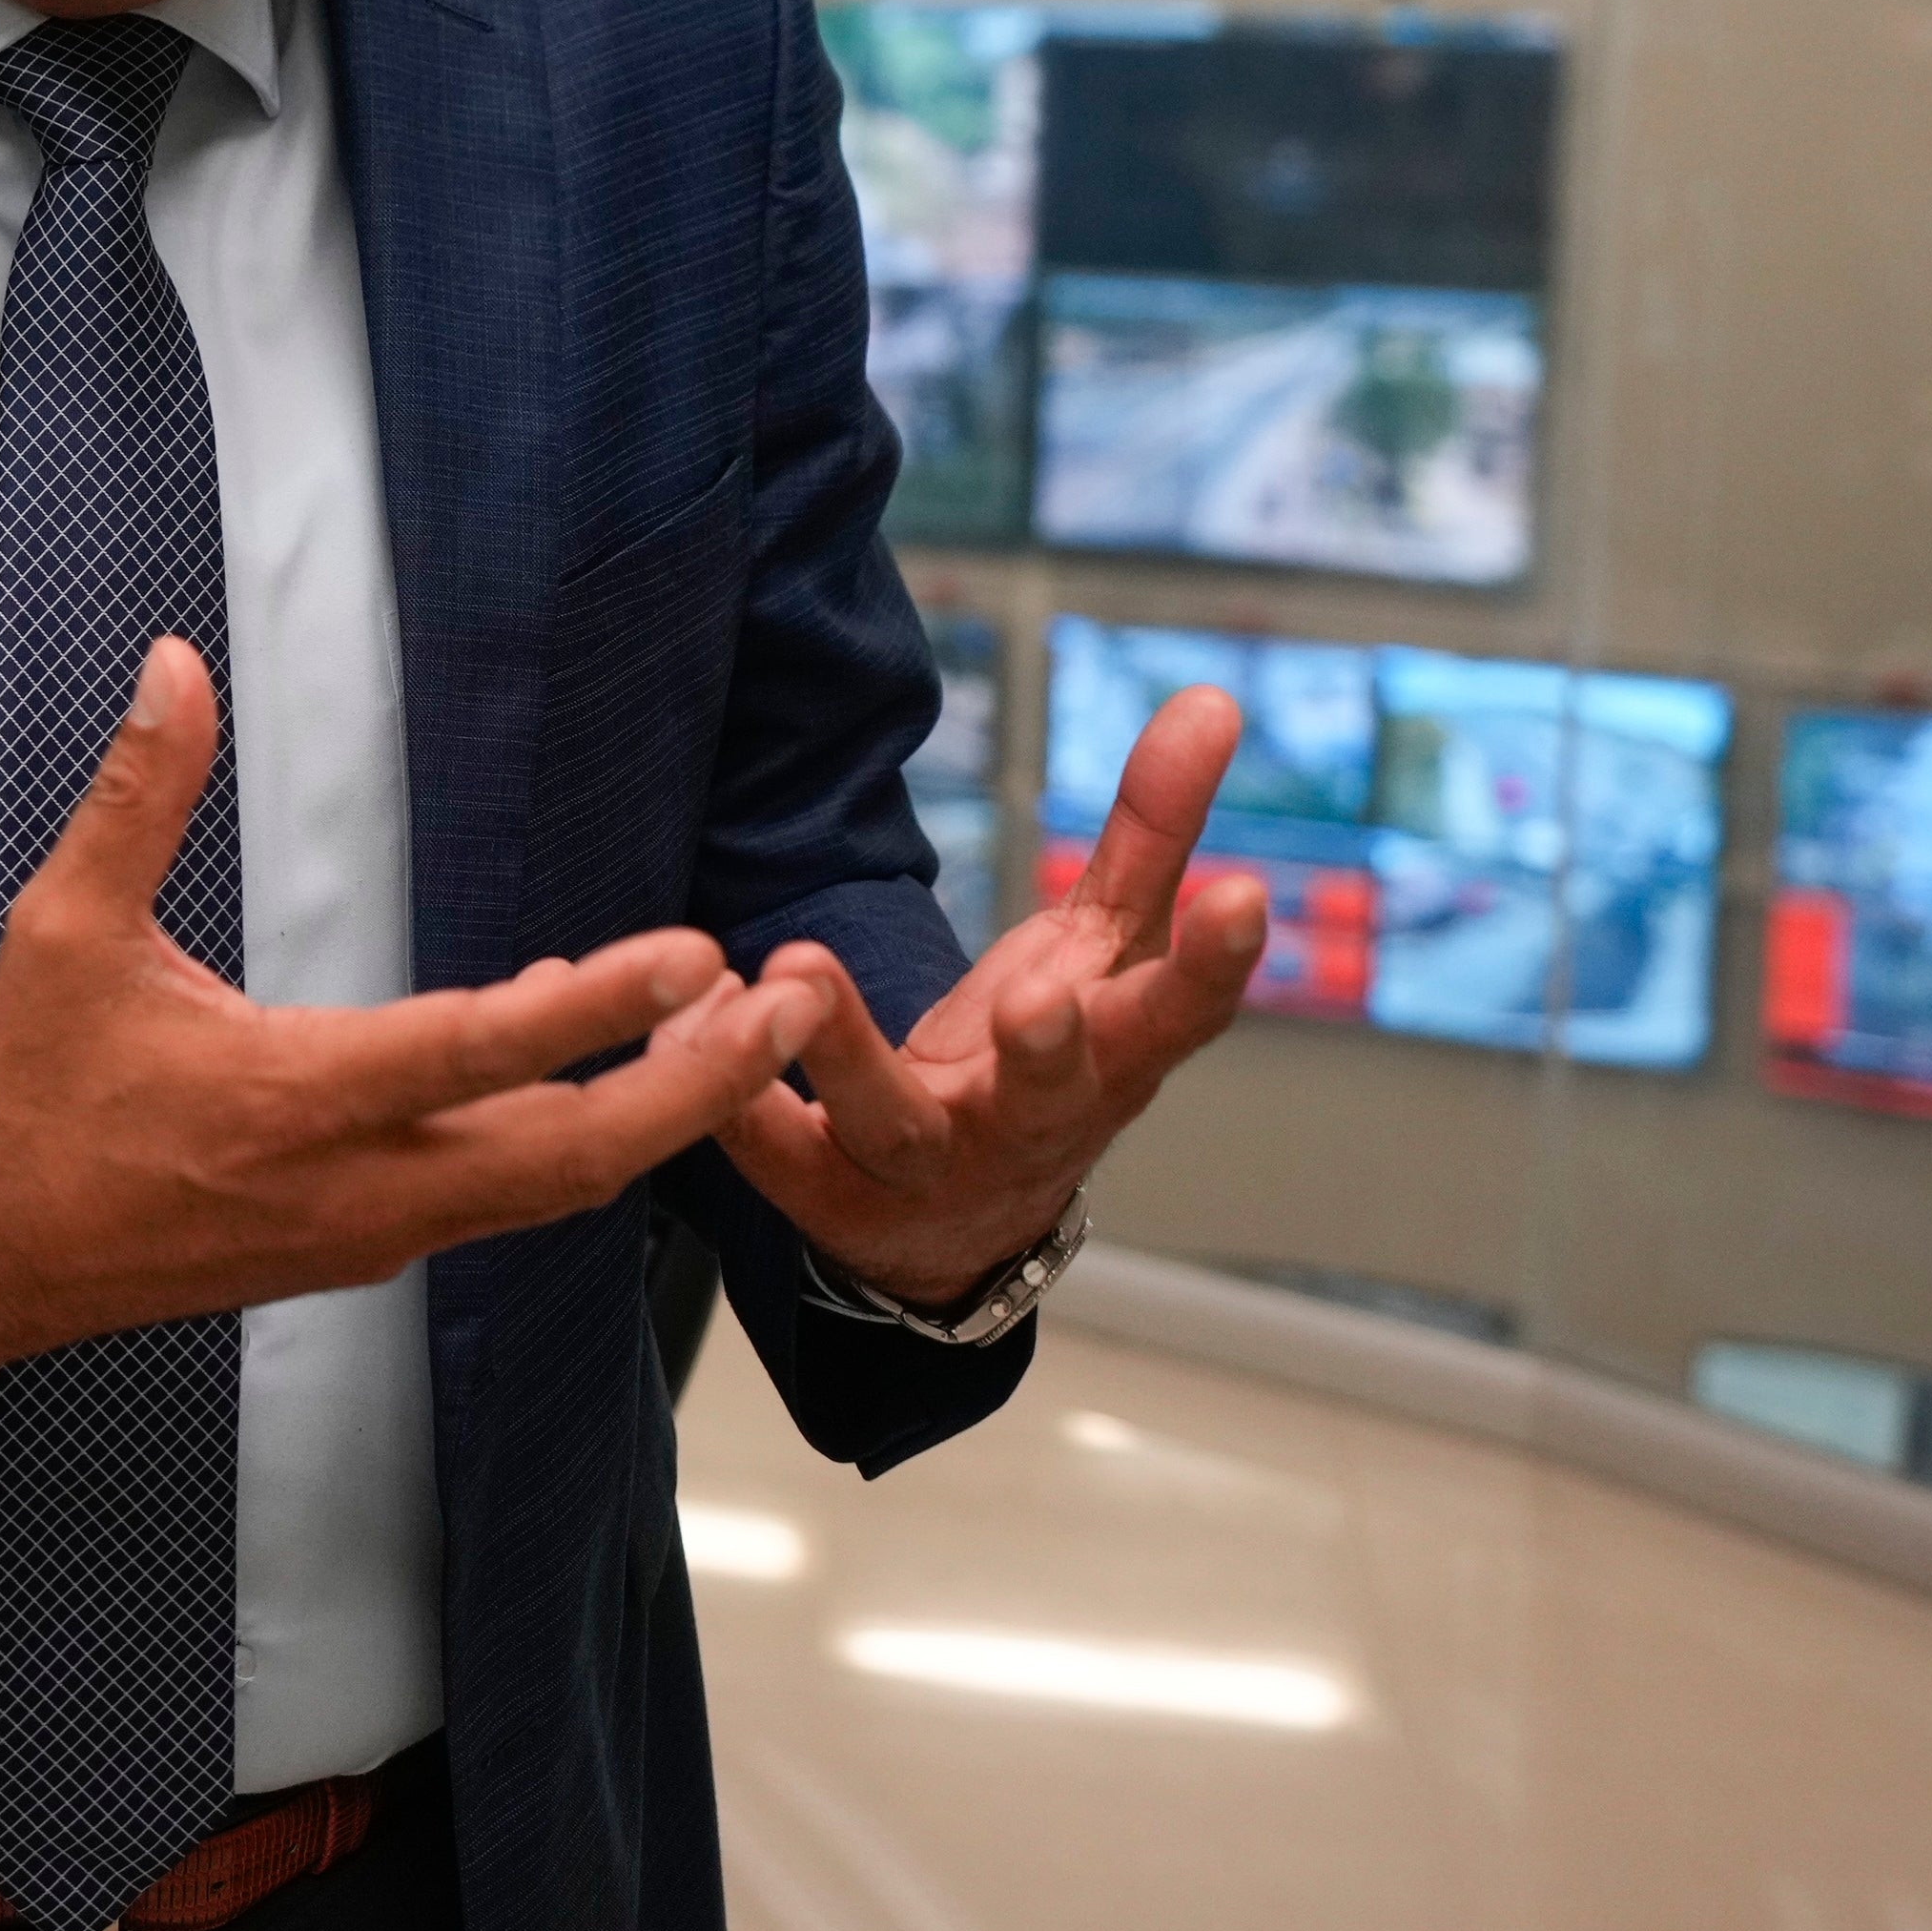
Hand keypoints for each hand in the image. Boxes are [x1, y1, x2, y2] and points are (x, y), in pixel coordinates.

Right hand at [0, 638, 830, 1385]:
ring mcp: (369, 1234)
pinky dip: (585, 1141)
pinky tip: (625, 1073)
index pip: (474, 1056)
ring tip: (742, 1032)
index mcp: (290, 1100)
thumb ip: (139, 794)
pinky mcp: (366, 1253)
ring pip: (553, 1190)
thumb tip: (175, 662)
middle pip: (569, 1156)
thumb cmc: (31, 1091)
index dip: (591, 1009)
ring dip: (658, 1114)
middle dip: (694, 1086)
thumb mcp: (65, 929)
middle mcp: (354, 1187)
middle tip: (789, 1007)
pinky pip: (507, 1202)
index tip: (691, 957)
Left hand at [715, 686, 1267, 1309]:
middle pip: (1053, 1092)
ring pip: (892, 1119)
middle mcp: (1031, 1121)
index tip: (1242, 896)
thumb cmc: (1052, 1063)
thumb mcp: (1103, 951)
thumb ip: (1147, 832)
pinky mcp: (832, 1193)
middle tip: (1038, 1006)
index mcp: (1112, 1059)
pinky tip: (689, 1036)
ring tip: (796, 968)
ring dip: (847, 1051)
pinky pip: (778, 1151)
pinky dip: (738, 1105)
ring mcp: (929, 1164)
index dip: (1216, 962)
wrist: (959, 1230)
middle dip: (1050, 1052)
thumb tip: (1210, 701)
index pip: (1180, 1013)